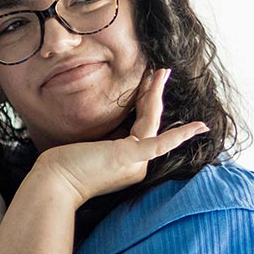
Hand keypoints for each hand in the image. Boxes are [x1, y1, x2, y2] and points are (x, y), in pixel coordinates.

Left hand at [33, 69, 206, 204]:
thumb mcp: (94, 148)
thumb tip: (116, 126)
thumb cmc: (67, 166)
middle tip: (162, 70)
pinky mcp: (130, 158)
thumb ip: (110, 139)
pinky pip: (159, 144)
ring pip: (152, 123)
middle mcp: (138, 166)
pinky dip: (180, 135)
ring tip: (161, 73)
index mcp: (131, 163)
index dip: (149, 102)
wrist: (54, 183)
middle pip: (152, 123)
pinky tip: (199, 126)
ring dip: (157, 95)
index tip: (150, 83)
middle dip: (156, 94)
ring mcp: (136, 164)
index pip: (145, 128)